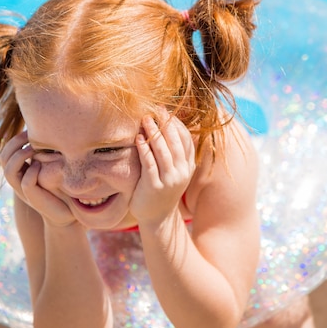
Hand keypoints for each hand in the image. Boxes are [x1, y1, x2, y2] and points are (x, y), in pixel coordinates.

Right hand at [0, 131, 75, 226]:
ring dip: (20, 156)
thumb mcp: (52, 166)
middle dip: (14, 143)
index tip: (29, 129)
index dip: (14, 139)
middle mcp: (18, 180)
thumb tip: (53, 129)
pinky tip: (41, 164)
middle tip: (30, 135)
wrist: (66, 213)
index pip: (7, 151)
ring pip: (9, 171)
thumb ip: (47, 153)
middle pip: (3, 158)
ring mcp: (23, 190)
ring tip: (34, 148)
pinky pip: (26, 182)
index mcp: (20, 171)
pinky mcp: (32, 198)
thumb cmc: (61, 187)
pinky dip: (32, 171)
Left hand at [131, 107, 195, 225]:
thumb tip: (174, 129)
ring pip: (163, 151)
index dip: (176, 124)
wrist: (156, 218)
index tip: (166, 111)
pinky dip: (144, 149)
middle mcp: (182, 172)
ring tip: (145, 119)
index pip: (186, 139)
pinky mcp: (155, 187)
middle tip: (156, 109)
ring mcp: (169, 180)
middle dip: (166, 123)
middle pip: (176, 142)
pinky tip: (138, 138)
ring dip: (154, 133)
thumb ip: (175, 154)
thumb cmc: (161, 190)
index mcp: (188, 167)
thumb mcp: (173, 172)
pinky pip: (150, 163)